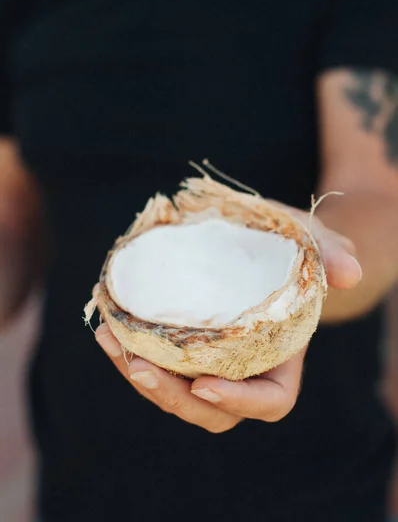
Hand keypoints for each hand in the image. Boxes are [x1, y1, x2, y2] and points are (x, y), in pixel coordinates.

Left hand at [96, 206, 361, 432]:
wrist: (263, 244)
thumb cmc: (293, 248)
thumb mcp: (314, 242)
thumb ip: (333, 254)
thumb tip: (347, 274)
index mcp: (281, 356)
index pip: (270, 401)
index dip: (240, 403)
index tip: (206, 384)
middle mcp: (243, 368)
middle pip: (211, 410)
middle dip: (172, 397)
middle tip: (138, 367)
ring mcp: (210, 359)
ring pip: (175, 390)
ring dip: (138, 374)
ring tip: (109, 341)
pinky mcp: (183, 343)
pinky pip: (156, 360)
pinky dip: (129, 347)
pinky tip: (106, 323)